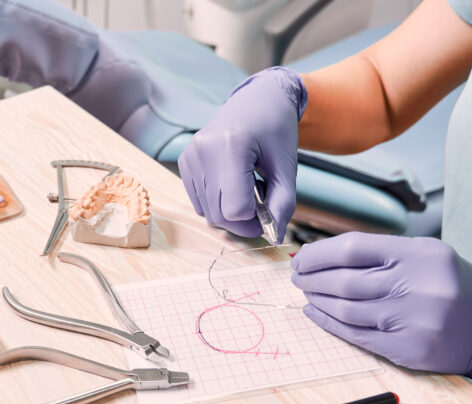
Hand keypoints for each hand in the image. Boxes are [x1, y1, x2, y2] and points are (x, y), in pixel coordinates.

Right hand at [178, 67, 307, 241]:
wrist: (258, 99)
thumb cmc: (276, 129)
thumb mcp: (287, 167)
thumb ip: (283, 204)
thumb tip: (274, 237)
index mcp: (230, 146)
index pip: (234, 209)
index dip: (255, 220)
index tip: (269, 211)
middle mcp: (203, 151)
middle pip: (218, 215)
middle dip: (243, 219)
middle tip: (262, 199)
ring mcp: (190, 157)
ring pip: (208, 212)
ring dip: (231, 210)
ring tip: (248, 186)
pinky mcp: (185, 162)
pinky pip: (199, 202)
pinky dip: (218, 202)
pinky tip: (232, 183)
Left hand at [290, 232, 471, 397]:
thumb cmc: (452, 286)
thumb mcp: (426, 255)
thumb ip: (381, 254)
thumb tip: (322, 256)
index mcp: (420, 254)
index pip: (353, 248)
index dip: (319, 254)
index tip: (301, 258)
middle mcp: (417, 286)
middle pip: (345, 281)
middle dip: (313, 279)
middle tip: (297, 278)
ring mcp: (412, 320)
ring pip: (346, 309)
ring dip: (318, 301)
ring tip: (307, 294)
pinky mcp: (407, 349)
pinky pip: (355, 335)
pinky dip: (329, 324)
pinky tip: (317, 314)